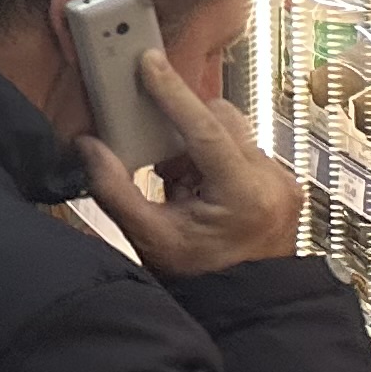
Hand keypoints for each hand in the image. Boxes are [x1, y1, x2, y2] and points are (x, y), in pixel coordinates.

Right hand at [77, 43, 304, 279]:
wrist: (248, 308)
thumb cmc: (207, 281)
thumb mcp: (149, 237)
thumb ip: (113, 188)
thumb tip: (89, 148)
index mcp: (246, 195)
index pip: (206, 127)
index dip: (172, 91)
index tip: (149, 63)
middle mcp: (273, 183)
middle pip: (221, 120)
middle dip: (183, 126)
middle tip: (158, 158)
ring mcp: (281, 183)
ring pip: (232, 132)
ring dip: (197, 144)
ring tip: (179, 184)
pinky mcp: (280, 184)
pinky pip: (241, 150)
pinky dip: (212, 159)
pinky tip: (196, 188)